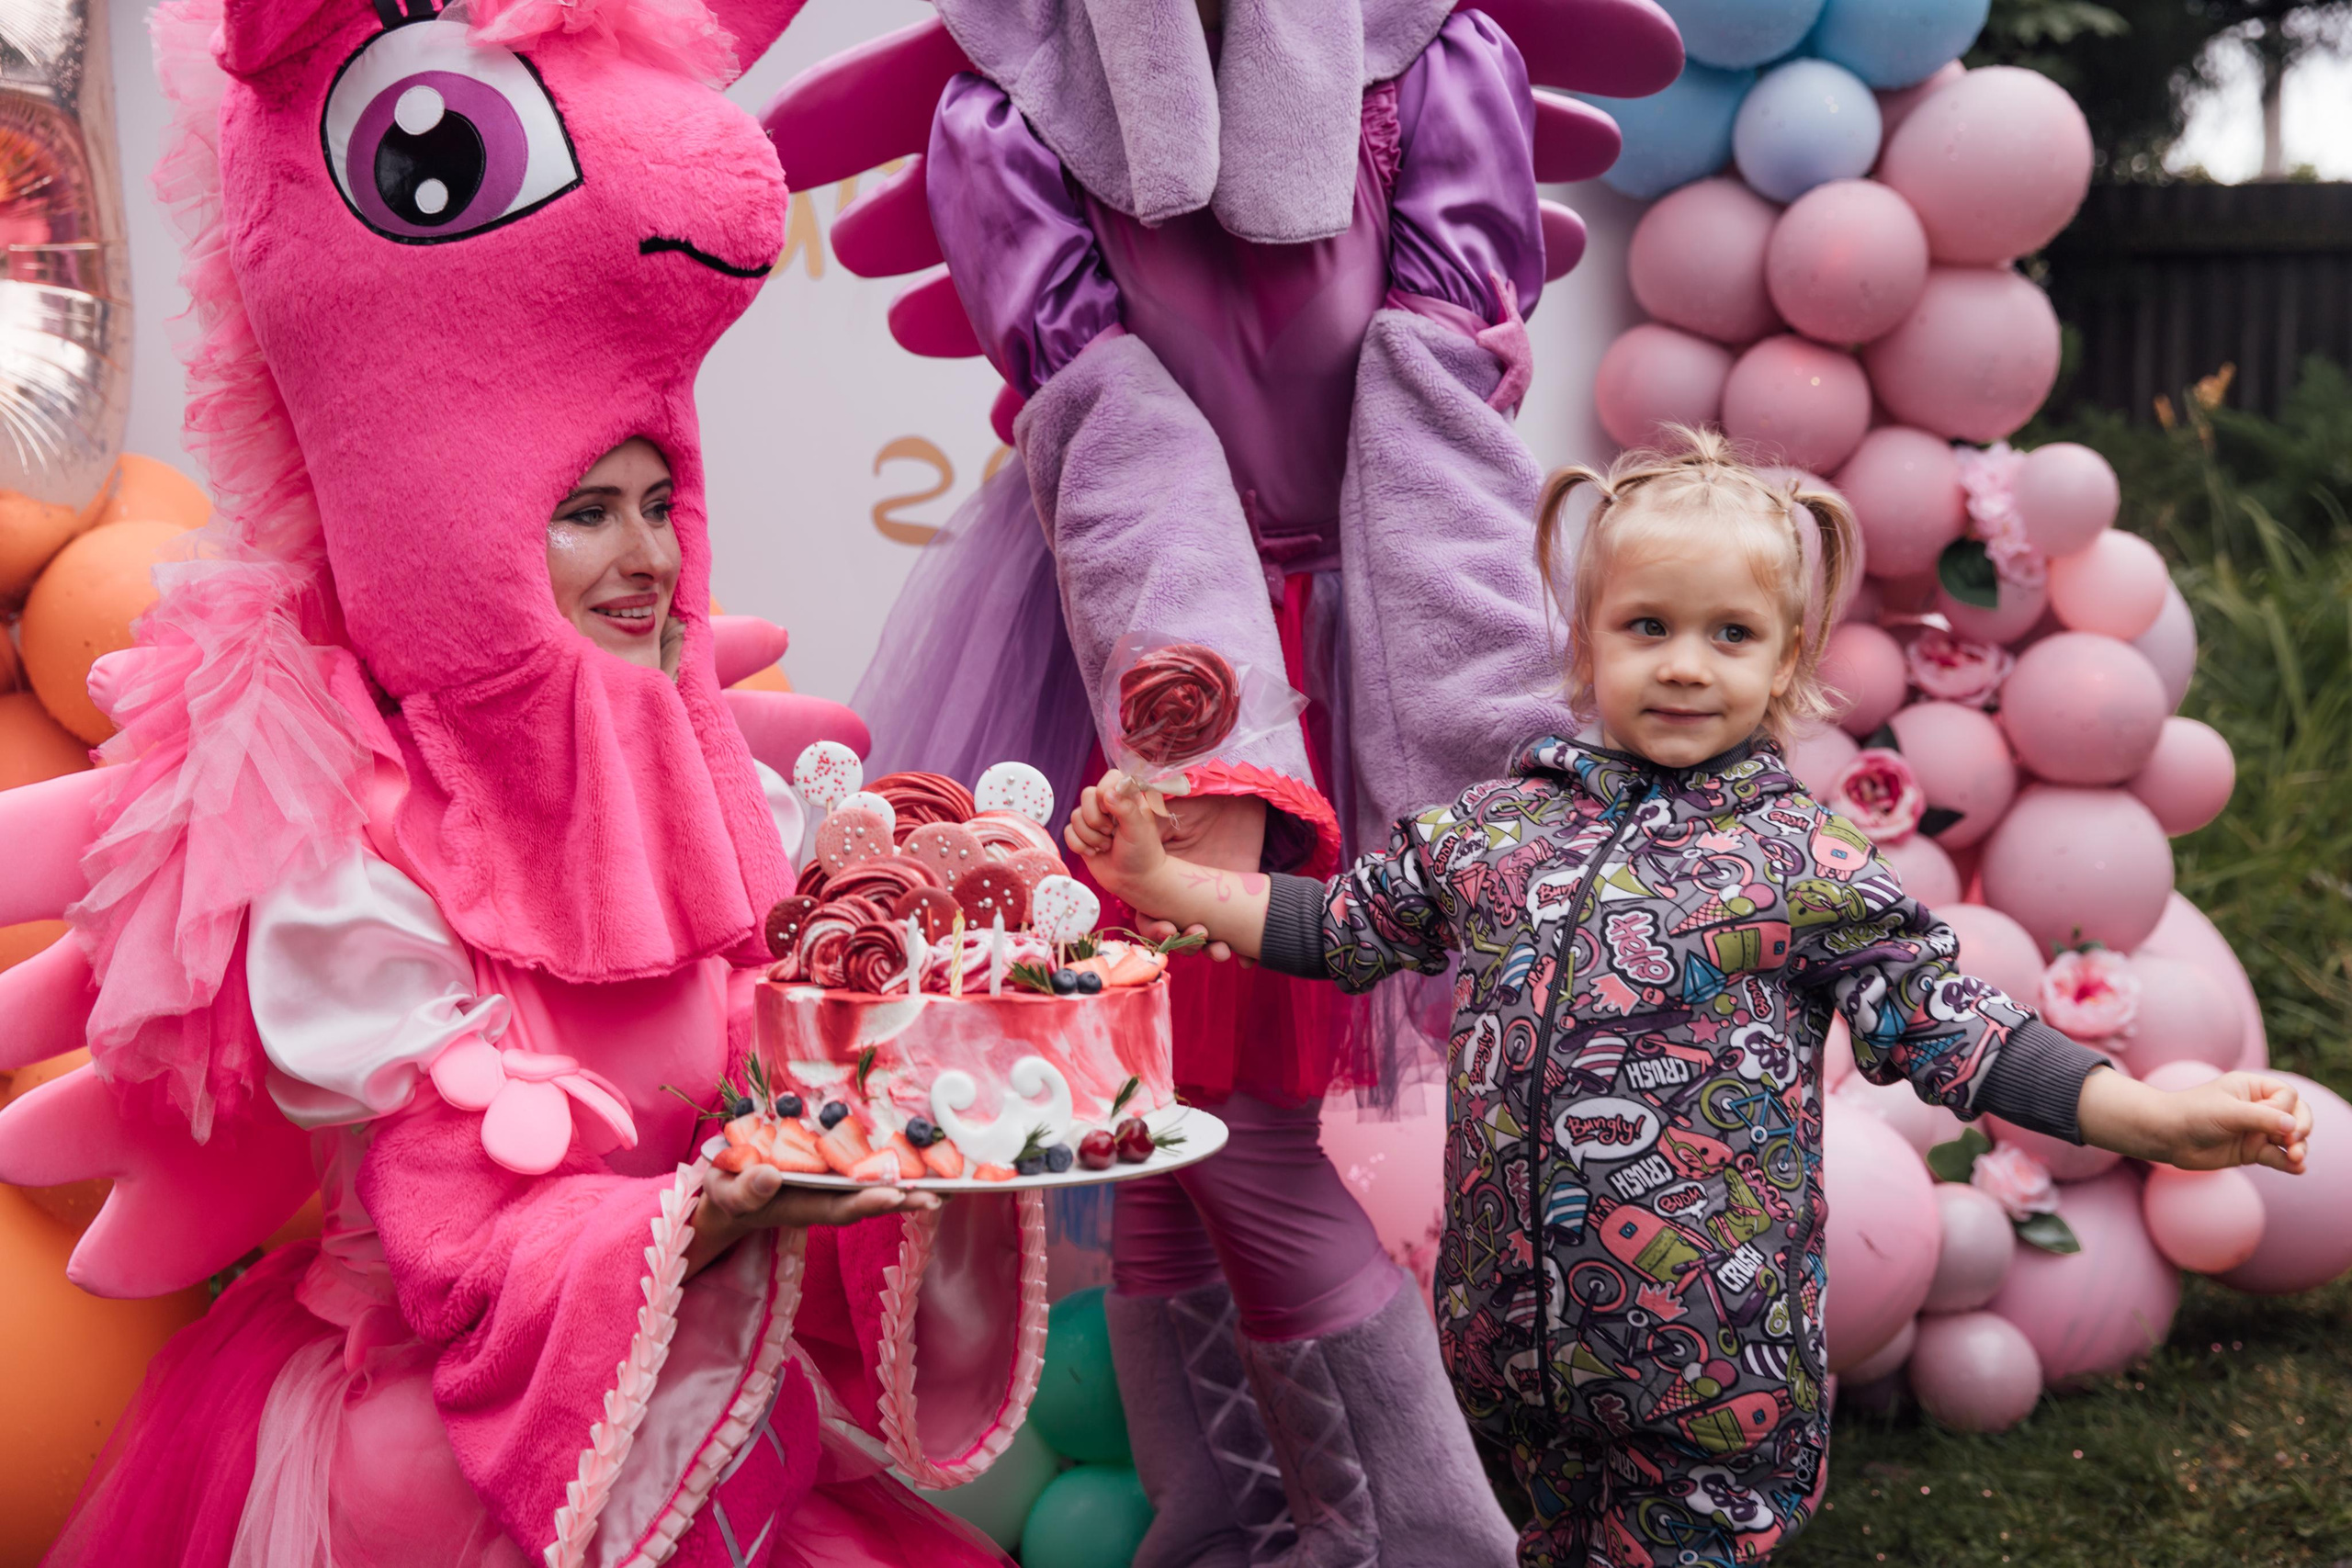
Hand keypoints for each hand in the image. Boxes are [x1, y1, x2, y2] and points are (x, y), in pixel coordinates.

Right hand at [686, 1161, 939, 1275]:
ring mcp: (825, 1189)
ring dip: (905, 1186)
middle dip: (902, 1199)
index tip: (895, 1194)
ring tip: (943, 1183)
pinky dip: (888, 1167)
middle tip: (940, 1194)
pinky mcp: (828, 1174)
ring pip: (870, 1188)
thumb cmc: (724, 1194)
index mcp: (798, 1207)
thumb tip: (770, 1175)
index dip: (867, 1202)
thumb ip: (746, 1190)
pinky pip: (861, 1172)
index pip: (838, 1209)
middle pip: (866, 1201)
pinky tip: (916, 1159)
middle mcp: (820, 1200)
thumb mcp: (725, 1193)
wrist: (722, 1196)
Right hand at [1066, 770, 1169, 902]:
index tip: (1111, 810)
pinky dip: (1079, 845)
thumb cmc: (1142, 854)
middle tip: (1111, 833)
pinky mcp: (1082, 835)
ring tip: (1107, 846)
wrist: (1133, 881)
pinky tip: (1095, 853)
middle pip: (1087, 795)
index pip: (1110, 777)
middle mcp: (1109, 805)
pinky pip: (1067, 832)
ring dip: (1090, 837)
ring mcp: (1094, 820)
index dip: (1105, 792)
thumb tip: (1107, 794)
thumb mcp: (1139, 829)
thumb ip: (1125, 808)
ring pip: (1075, 816)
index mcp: (1127, 798)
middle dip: (1096, 820)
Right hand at [1142, 792, 1262, 962]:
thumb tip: (1116, 815)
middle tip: (1196, 934)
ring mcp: (1206, 908)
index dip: (1154, 928)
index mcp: (1160, 884)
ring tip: (1220, 948)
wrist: (1239, 809)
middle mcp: (1179, 900)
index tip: (1167, 928)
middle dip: (1181, 944)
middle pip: (1170, 936)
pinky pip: (1231, 943)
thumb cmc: (1201, 810)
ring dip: (1208, 951)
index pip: (1147, 916)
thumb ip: (1142, 827)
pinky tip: (1246, 958)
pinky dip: (1238, 955)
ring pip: (1197, 944)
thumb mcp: (1166, 820)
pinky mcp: (1232, 912)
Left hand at [2077, 1068, 2312, 1174]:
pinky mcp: (2252, 1151)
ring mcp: (2256, 1130)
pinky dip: (2289, 1163)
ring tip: (2296, 1158)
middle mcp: (2258, 1108)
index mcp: (2252, 1088)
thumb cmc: (2193, 1114)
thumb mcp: (2228, 1112)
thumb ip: (2261, 1118)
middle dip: (2301, 1129)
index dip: (2286, 1108)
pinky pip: (2277, 1157)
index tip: (2270, 1119)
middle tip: (2293, 1142)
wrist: (2167, 1136)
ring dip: (2299, 1148)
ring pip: (2290, 1139)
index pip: (2287, 1095)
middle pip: (2296, 1116)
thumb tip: (2293, 1125)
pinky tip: (2297, 1169)